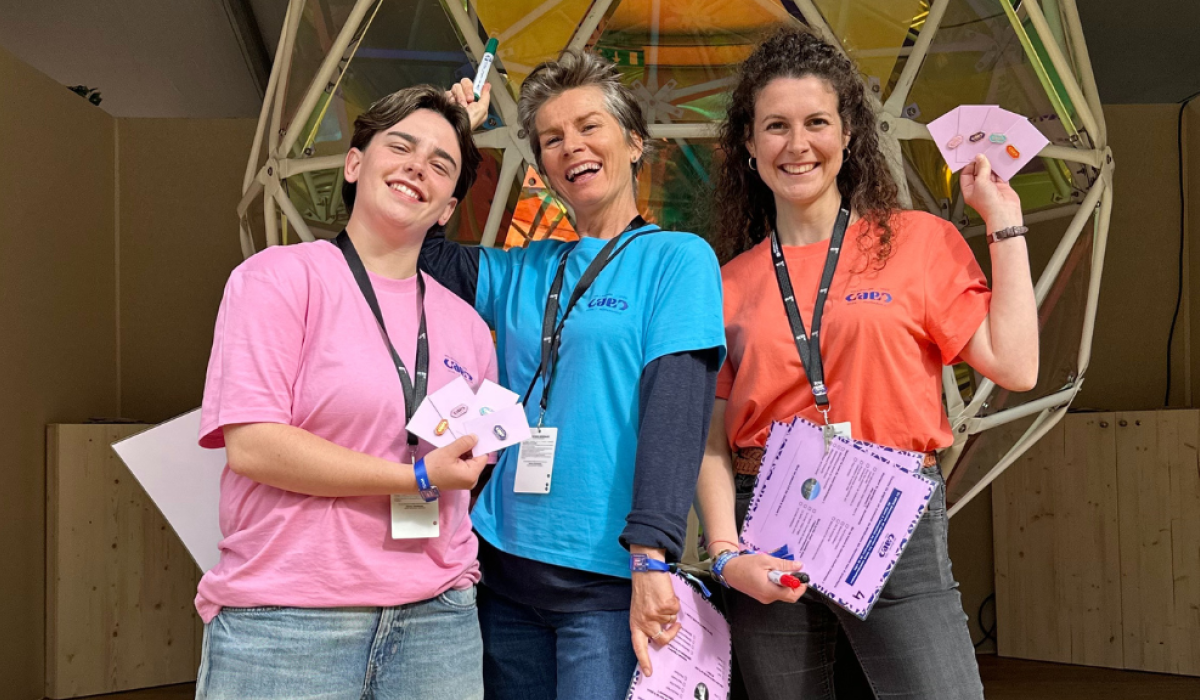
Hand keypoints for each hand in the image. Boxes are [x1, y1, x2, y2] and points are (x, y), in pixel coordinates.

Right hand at [422, 435, 487, 490]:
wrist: (419, 479)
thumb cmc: (433, 466)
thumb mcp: (449, 451)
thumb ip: (464, 443)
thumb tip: (476, 437)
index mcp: (472, 475)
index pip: (483, 456)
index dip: (478, 445)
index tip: (472, 436)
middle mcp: (472, 480)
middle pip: (478, 459)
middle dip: (470, 449)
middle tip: (460, 440)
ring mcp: (466, 482)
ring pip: (471, 462)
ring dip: (465, 453)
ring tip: (454, 448)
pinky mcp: (461, 481)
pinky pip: (466, 467)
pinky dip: (461, 459)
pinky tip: (453, 454)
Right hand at [447, 77, 491, 131]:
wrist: (456, 124)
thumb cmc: (470, 121)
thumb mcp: (482, 109)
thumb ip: (485, 96)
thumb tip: (488, 86)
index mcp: (475, 102)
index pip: (476, 87)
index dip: (477, 85)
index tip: (480, 83)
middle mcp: (465, 99)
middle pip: (466, 83)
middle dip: (469, 90)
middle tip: (470, 99)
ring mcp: (455, 98)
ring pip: (458, 86)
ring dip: (461, 95)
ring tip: (462, 104)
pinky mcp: (447, 98)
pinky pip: (450, 90)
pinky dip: (453, 96)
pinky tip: (454, 103)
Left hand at [630, 561, 680, 675]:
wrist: (646, 570)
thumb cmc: (644, 589)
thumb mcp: (639, 609)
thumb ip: (646, 622)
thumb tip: (661, 632)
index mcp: (636, 623)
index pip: (639, 646)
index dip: (644, 660)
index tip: (649, 673)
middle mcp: (645, 621)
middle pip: (662, 639)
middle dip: (671, 634)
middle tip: (675, 627)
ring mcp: (656, 615)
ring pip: (671, 621)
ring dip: (670, 611)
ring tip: (662, 598)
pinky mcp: (666, 606)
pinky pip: (676, 611)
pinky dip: (674, 603)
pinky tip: (666, 594)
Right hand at [723, 553, 806, 603]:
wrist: (728, 570)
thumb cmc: (745, 565)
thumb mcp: (766, 561)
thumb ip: (783, 565)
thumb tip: (799, 566)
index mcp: (769, 590)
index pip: (791, 595)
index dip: (800, 586)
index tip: (803, 576)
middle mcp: (768, 597)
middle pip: (788, 595)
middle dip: (794, 584)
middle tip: (794, 570)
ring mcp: (764, 598)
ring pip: (782, 592)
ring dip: (785, 582)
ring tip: (780, 569)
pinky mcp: (762, 595)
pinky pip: (775, 591)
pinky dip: (778, 583)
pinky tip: (774, 573)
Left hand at [961, 153, 1023, 229]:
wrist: (1004, 212)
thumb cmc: (988, 204)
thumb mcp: (981, 182)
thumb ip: (981, 168)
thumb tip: (980, 158)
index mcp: (969, 190)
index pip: (966, 175)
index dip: (970, 166)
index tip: (975, 157)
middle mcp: (979, 189)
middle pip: (979, 173)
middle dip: (982, 164)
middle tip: (985, 155)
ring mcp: (991, 188)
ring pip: (990, 173)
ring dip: (992, 166)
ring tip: (993, 157)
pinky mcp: (1002, 187)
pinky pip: (1001, 176)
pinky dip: (1001, 170)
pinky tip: (1001, 164)